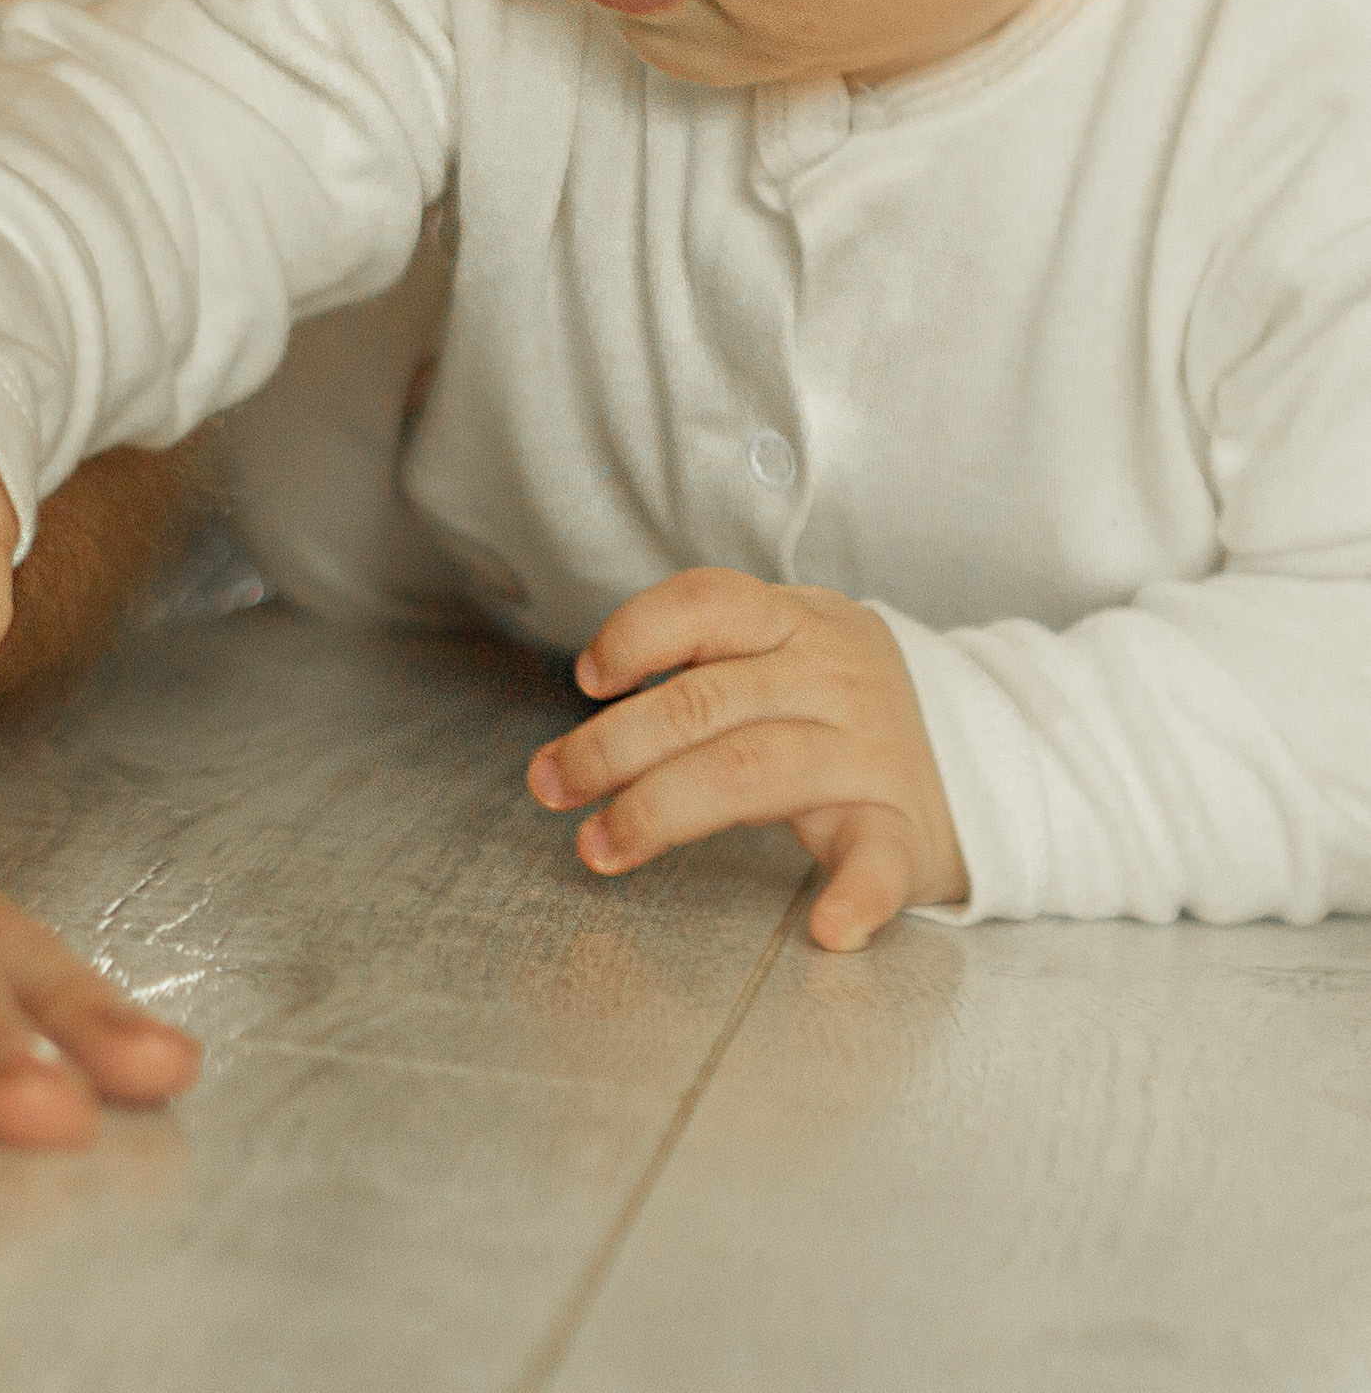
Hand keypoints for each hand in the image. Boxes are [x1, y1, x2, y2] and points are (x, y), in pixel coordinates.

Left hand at [528, 570, 966, 948]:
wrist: (980, 761)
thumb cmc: (843, 708)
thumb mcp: (789, 649)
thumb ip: (709, 660)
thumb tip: (599, 689)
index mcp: (799, 623)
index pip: (707, 603)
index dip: (637, 634)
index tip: (588, 679)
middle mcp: (834, 679)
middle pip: (705, 704)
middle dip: (612, 746)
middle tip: (550, 784)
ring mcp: (871, 755)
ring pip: (753, 771)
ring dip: (663, 812)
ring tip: (600, 847)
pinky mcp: (905, 832)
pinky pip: (881, 862)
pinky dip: (854, 895)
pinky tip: (825, 926)